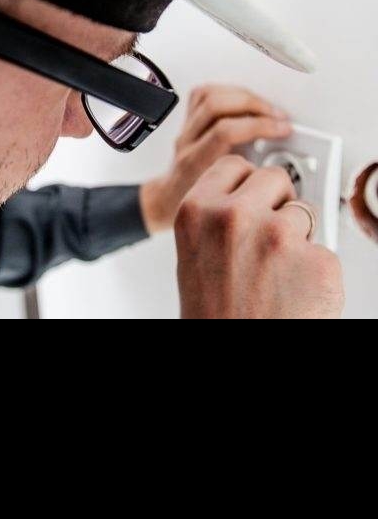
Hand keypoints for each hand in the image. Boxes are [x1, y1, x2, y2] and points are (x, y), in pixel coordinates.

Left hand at [140, 85, 292, 232]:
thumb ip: (250, 184)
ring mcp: (185, 129)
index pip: (225, 131)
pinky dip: (229, 91)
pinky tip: (245, 101)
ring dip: (244, 96)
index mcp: (195, 162)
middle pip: (216, 105)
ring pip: (210, 95)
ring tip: (266, 108)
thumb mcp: (227, 200)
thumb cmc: (197, 203)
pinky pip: (203, 93)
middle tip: (278, 117)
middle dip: (254, 105)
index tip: (283, 130)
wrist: (170, 199)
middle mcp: (187, 142)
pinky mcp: (187, 120)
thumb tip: (286, 170)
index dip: (259, 125)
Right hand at [175, 155, 343, 318]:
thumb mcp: (193, 253)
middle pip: (273, 178)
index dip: (245, 183)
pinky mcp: (317, 260)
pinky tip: (292, 290)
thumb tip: (250, 197)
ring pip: (304, 213)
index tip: (249, 194)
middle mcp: (235, 216)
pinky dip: (315, 270)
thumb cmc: (212, 313)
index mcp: (197, 211)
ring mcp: (279, 236)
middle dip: (275, 202)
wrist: (235, 353)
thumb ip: (215, 216)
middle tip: (265, 237)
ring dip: (297, 237)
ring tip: (274, 272)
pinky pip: (325, 249)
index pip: (234, 165)